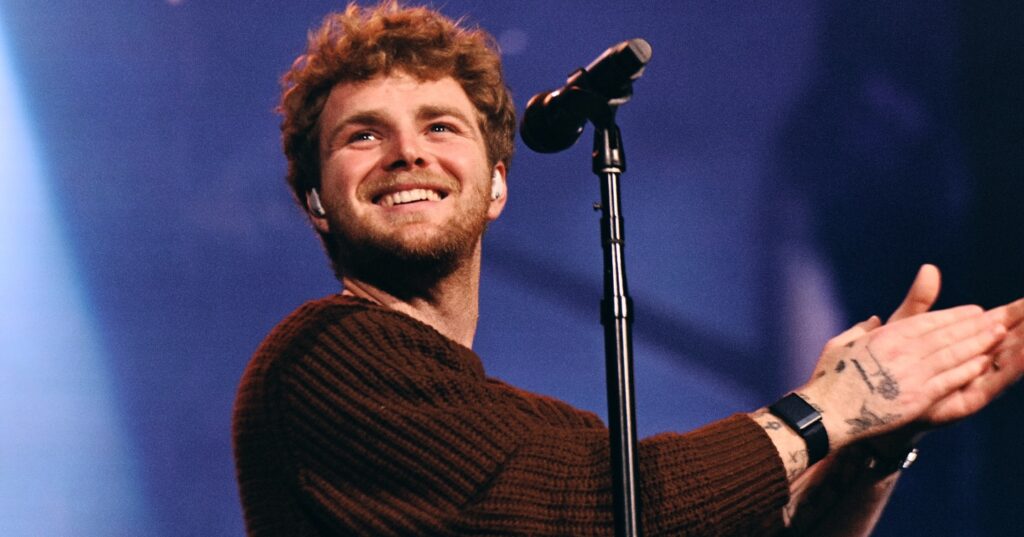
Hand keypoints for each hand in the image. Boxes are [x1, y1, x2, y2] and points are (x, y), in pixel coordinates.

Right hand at [799, 266, 1008, 447]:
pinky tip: (984, 362)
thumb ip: (861, 330)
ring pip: (953, 355)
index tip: (973, 312)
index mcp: (884, 336)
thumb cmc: (828, 380)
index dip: (953, 315)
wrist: (827, 413)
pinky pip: (949, 380)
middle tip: (997, 318)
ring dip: (978, 343)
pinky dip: (968, 370)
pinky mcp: (918, 397)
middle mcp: (901, 351)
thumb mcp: (840, 344)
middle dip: (973, 326)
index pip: (927, 321)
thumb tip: (874, 320)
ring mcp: (911, 374)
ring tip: (999, 334)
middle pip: (946, 334)